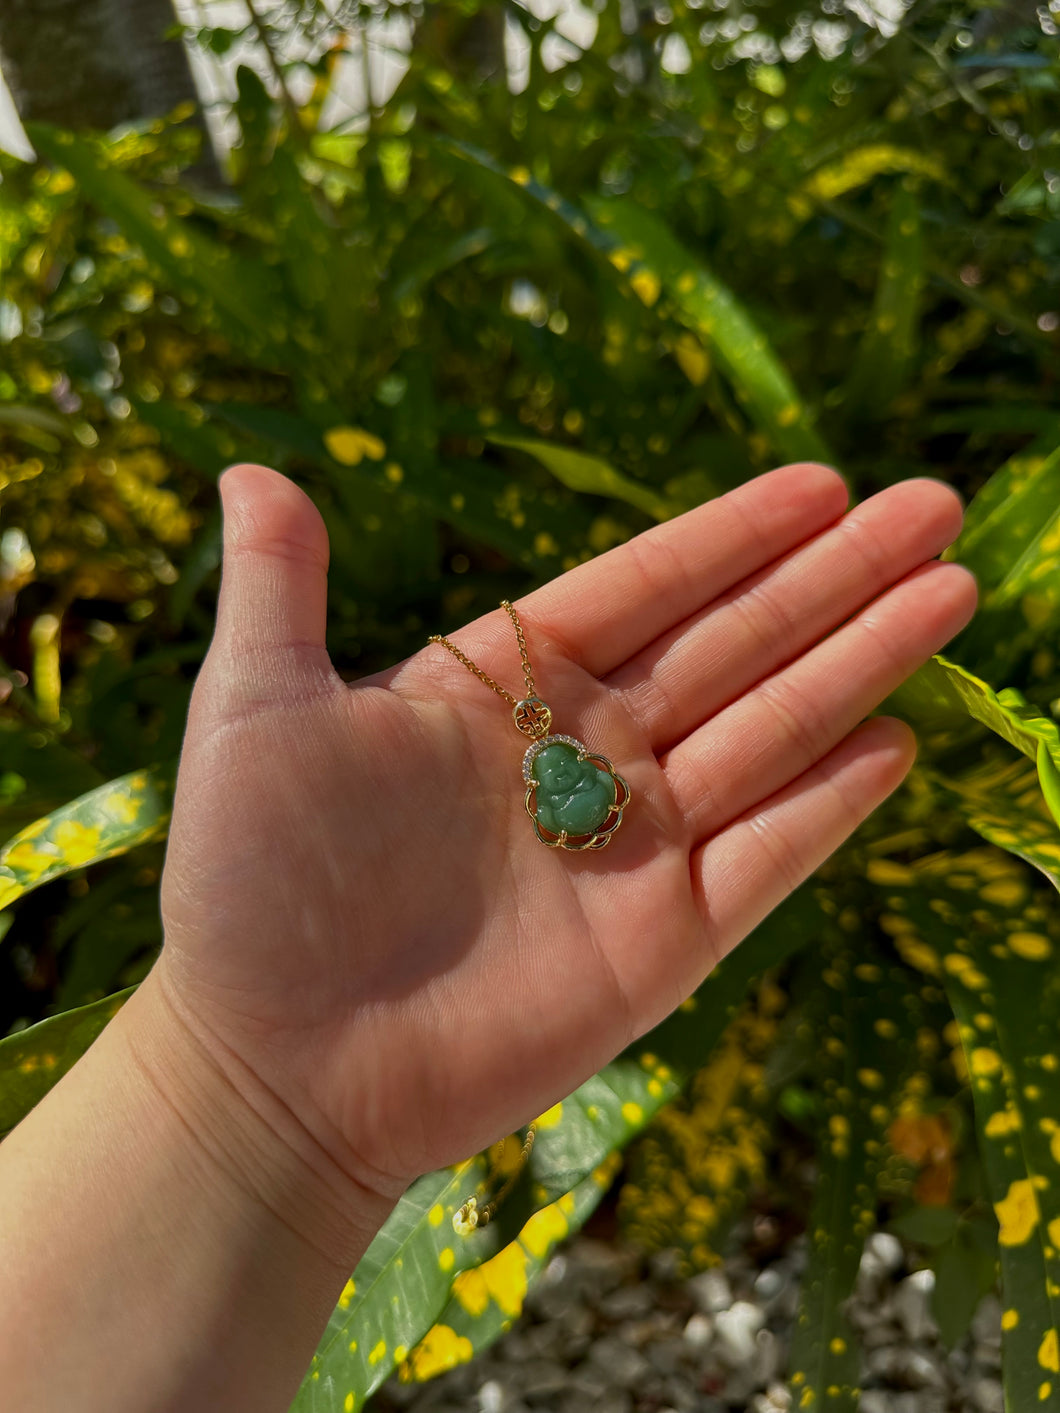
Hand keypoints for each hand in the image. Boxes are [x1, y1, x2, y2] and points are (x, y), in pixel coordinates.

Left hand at [155, 461, 975, 1210]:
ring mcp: (632, 848)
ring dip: (859, 662)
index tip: (820, 483)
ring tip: (947, 591)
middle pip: (733, 645)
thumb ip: (279, 588)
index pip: (641, 587)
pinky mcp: (662, 942)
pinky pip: (765, 858)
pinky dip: (829, 804)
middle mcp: (583, 754)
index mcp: (501, 686)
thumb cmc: (251, 887)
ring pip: (769, 732)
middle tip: (933, 503)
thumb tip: (246, 468)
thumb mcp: (253, 713)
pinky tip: (897, 739)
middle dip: (834, 576)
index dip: (732, 536)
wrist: (274, 1068)